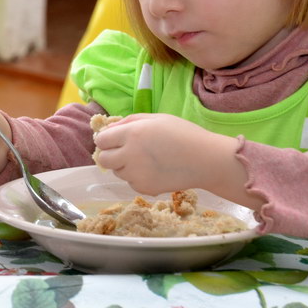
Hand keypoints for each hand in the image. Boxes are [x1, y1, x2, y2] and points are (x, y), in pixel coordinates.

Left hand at [93, 113, 240, 196]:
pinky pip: (131, 182)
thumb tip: (109, 130)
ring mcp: (136, 174)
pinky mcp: (144, 188)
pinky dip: (138, 178)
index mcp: (132, 133)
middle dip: (111, 155)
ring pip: (118, 172)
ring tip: (147, 160)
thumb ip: (129, 122)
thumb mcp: (156, 118)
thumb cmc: (183, 134)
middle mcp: (130, 155)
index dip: (106, 140)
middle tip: (127, 151)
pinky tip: (155, 171)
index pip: (101, 140)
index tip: (114, 140)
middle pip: (104, 159)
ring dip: (125, 166)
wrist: (206, 160)